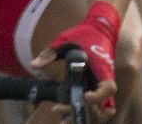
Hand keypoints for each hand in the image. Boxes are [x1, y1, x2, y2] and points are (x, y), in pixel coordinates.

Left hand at [31, 2, 119, 117]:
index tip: (83, 96)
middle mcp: (104, 79)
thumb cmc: (84, 32)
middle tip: (59, 109)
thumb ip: (49, 53)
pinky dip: (88, 112)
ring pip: (104, 110)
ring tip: (66, 120)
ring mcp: (101, 84)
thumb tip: (34, 64)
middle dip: (85, 112)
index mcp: (101, 69)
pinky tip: (68, 115)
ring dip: (90, 116)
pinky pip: (98, 105)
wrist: (101, 26)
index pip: (107, 88)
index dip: (97, 97)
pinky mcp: (97, 86)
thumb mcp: (65, 40)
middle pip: (105, 107)